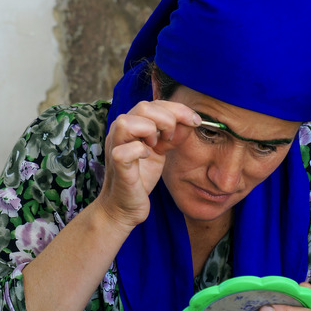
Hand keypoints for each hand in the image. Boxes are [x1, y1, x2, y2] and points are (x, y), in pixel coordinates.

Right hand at [95, 100, 200, 228]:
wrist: (124, 206)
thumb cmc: (140, 178)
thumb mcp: (160, 151)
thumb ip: (171, 134)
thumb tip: (191, 120)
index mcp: (131, 125)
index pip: (154, 103)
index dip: (178, 109)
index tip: (195, 121)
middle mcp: (119, 132)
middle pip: (143, 107)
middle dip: (167, 119)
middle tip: (172, 138)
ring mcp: (115, 147)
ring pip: (127, 122)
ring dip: (150, 131)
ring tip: (156, 145)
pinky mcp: (116, 165)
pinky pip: (125, 151)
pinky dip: (140, 151)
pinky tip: (147, 158)